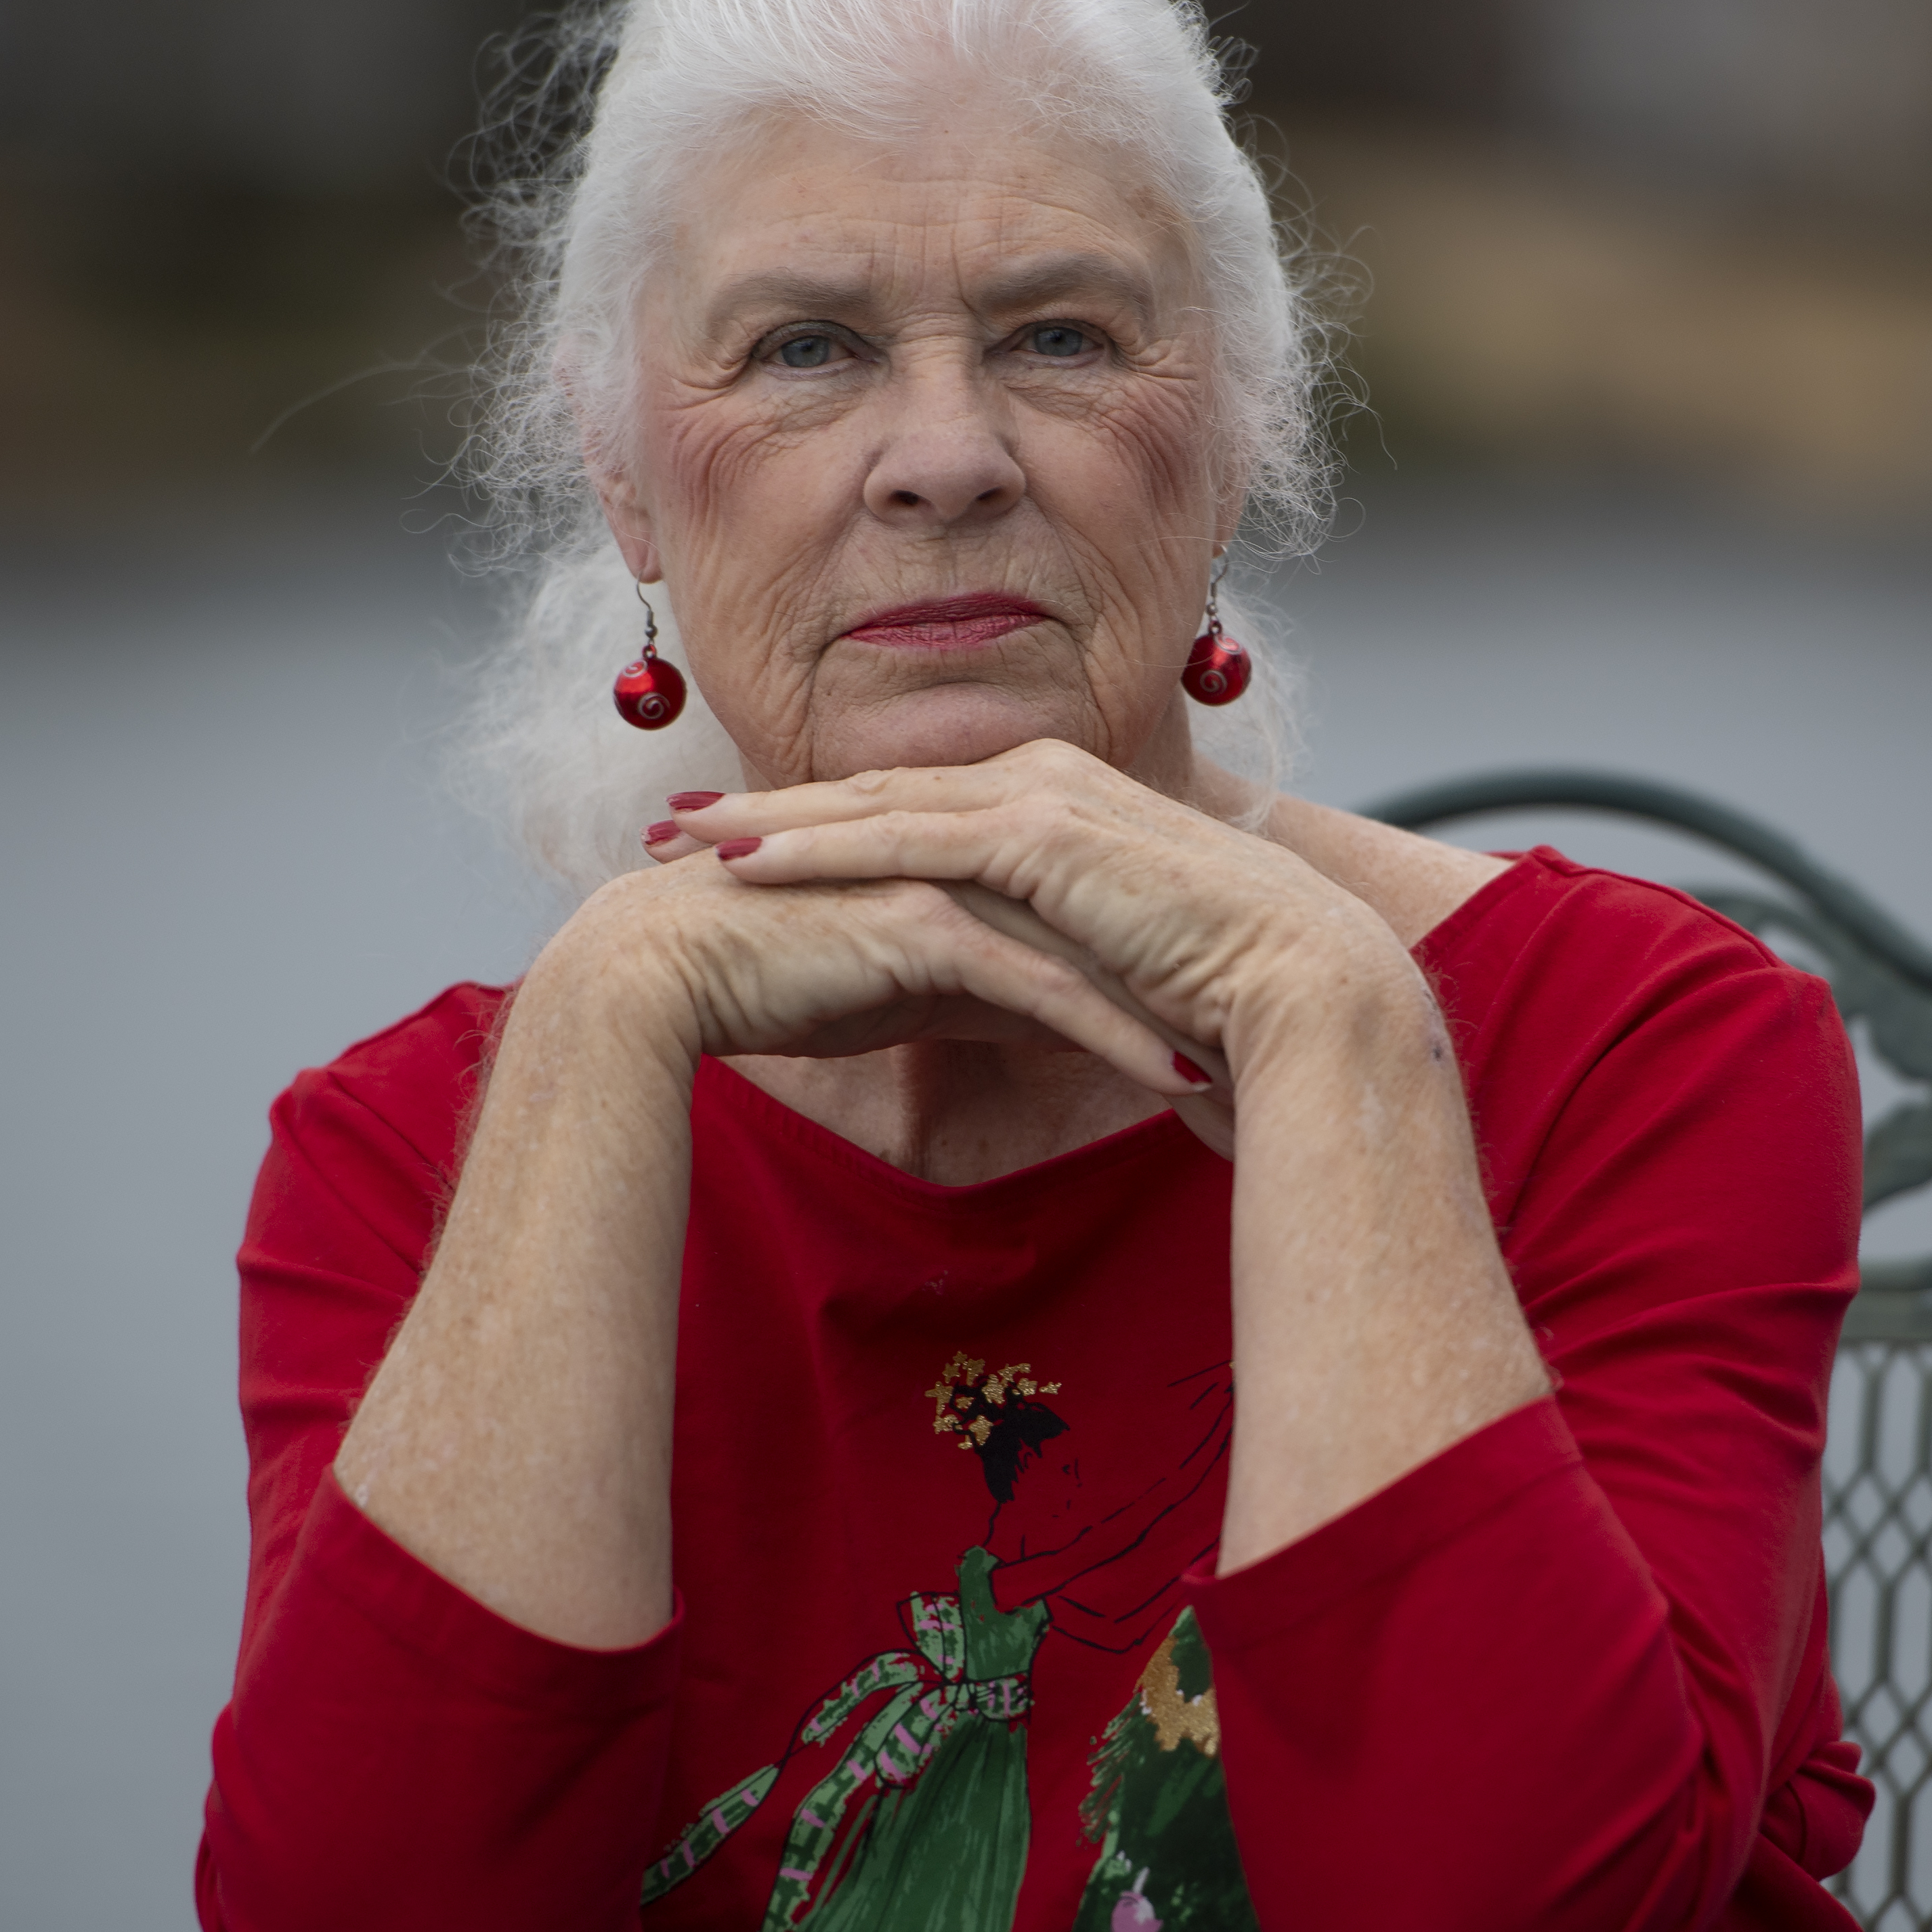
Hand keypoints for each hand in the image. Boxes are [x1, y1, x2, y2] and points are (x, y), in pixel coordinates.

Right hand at [558, 820, 1202, 1105]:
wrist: (660, 978)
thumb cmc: (770, 984)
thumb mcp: (905, 991)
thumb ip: (980, 986)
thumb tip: (1054, 1017)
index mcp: (963, 856)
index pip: (1085, 904)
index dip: (1159, 958)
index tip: (1229, 1011)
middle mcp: (964, 852)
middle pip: (1105, 914)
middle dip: (1187, 976)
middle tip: (1271, 1031)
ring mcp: (947, 878)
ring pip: (1088, 946)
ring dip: (1171, 1009)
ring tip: (1246, 1067)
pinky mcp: (924, 922)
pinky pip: (1040, 984)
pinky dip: (1111, 1033)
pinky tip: (1171, 1079)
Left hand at [646, 741, 1427, 1096]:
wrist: (1308, 995)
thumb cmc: (1222, 1004)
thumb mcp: (1100, 968)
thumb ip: (1038, 958)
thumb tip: (984, 994)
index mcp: (1058, 802)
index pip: (913, 808)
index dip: (818, 823)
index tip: (734, 840)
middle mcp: (1042, 780)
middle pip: (873, 793)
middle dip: (764, 808)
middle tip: (668, 821)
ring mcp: (1040, 799)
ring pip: (870, 806)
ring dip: (763, 823)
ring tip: (673, 840)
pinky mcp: (1040, 836)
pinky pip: (902, 841)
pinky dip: (814, 849)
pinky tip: (741, 867)